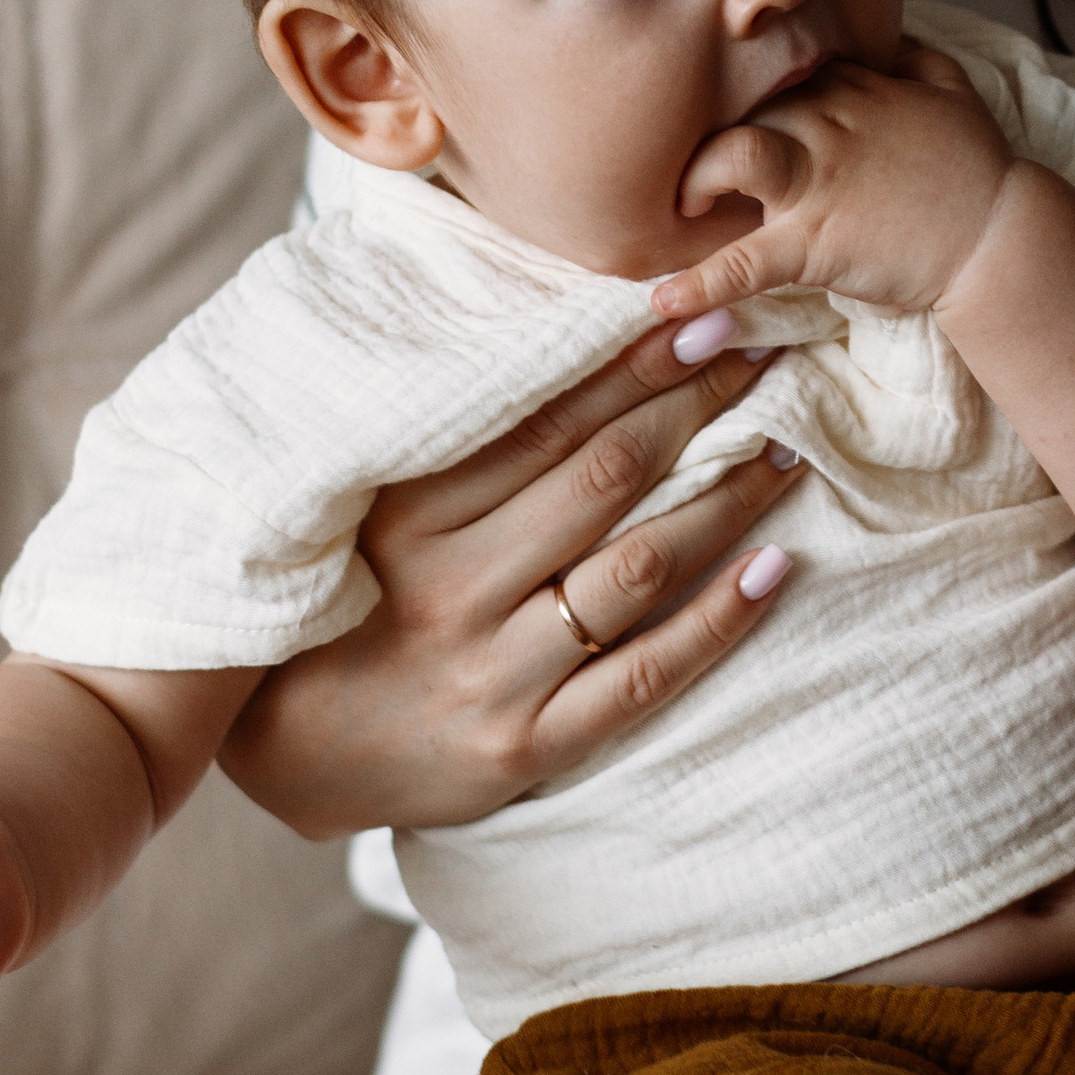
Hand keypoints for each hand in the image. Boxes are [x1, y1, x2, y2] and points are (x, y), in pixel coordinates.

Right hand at [220, 323, 803, 839]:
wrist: (289, 758)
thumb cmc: (349, 605)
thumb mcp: (374, 513)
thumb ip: (456, 443)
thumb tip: (561, 341)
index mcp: (407, 514)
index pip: (548, 419)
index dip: (634, 364)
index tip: (701, 316)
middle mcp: (451, 587)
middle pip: (604, 478)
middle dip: (696, 407)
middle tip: (766, 357)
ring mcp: (492, 671)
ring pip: (638, 568)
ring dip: (726, 500)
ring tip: (784, 452)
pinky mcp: (527, 746)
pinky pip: (646, 677)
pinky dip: (718, 620)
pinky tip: (772, 568)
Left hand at [653, 45, 1014, 328]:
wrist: (1000, 236)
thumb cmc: (978, 168)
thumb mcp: (953, 89)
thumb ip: (914, 52)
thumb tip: (888, 31)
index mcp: (851, 89)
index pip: (775, 69)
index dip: (744, 88)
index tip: (725, 107)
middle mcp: (827, 123)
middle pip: (740, 103)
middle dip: (706, 128)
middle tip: (693, 164)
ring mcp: (818, 180)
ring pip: (731, 153)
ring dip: (694, 178)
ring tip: (681, 207)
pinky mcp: (815, 241)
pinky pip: (744, 262)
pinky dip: (699, 285)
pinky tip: (663, 301)